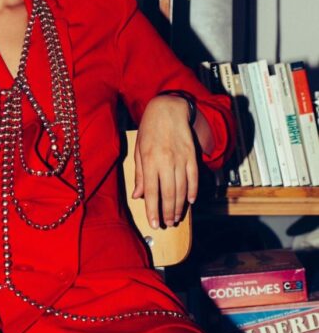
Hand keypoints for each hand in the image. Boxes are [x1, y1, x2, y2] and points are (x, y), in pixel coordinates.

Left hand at [132, 94, 198, 227]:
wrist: (168, 109)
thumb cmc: (150, 129)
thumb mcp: (139, 150)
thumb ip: (139, 174)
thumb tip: (138, 195)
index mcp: (150, 160)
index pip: (151, 191)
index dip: (153, 210)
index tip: (154, 223)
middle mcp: (166, 161)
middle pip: (168, 193)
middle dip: (168, 212)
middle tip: (167, 224)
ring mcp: (181, 159)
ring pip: (182, 189)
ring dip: (179, 206)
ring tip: (176, 217)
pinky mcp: (192, 155)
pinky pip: (194, 178)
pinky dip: (193, 191)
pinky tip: (190, 201)